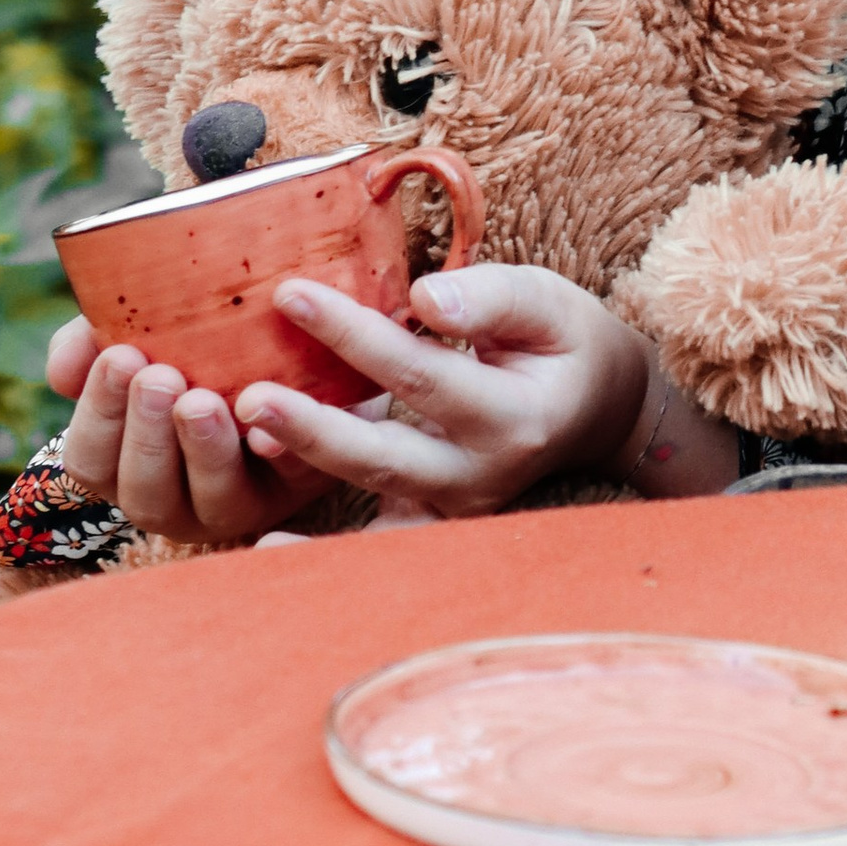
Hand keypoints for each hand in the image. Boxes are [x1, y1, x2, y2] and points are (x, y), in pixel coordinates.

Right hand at [42, 314, 333, 547]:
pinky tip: (272, 432)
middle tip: (160, 378)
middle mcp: (175, 497)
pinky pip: (291, 485)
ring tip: (203, 402)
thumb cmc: (190, 341)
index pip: (91, 461)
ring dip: (203, 452)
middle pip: (145, 494)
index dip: (97, 417)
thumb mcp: (137, 333)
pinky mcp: (298, 489)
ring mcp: (237, 502)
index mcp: (126, 463)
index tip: (118, 357)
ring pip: (213, 503)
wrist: (294, 344)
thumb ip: (88, 341)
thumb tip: (60, 372)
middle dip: (148, 437)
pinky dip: (280, 457)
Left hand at [228, 265, 659, 522]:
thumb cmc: (564, 343)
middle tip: (250, 395)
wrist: (600, 411)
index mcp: (512, 419)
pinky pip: (376, 542)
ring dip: (308, 474)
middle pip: (385, 456)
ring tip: (246, 446)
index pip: (420, 375)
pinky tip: (267, 548)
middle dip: (314, 427)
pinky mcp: (434, 519)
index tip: (291, 293)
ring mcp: (456, 509)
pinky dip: (323, 552)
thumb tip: (424, 298)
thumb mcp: (546, 304)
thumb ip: (489, 299)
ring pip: (372, 501)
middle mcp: (481, 478)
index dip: (354, 335)